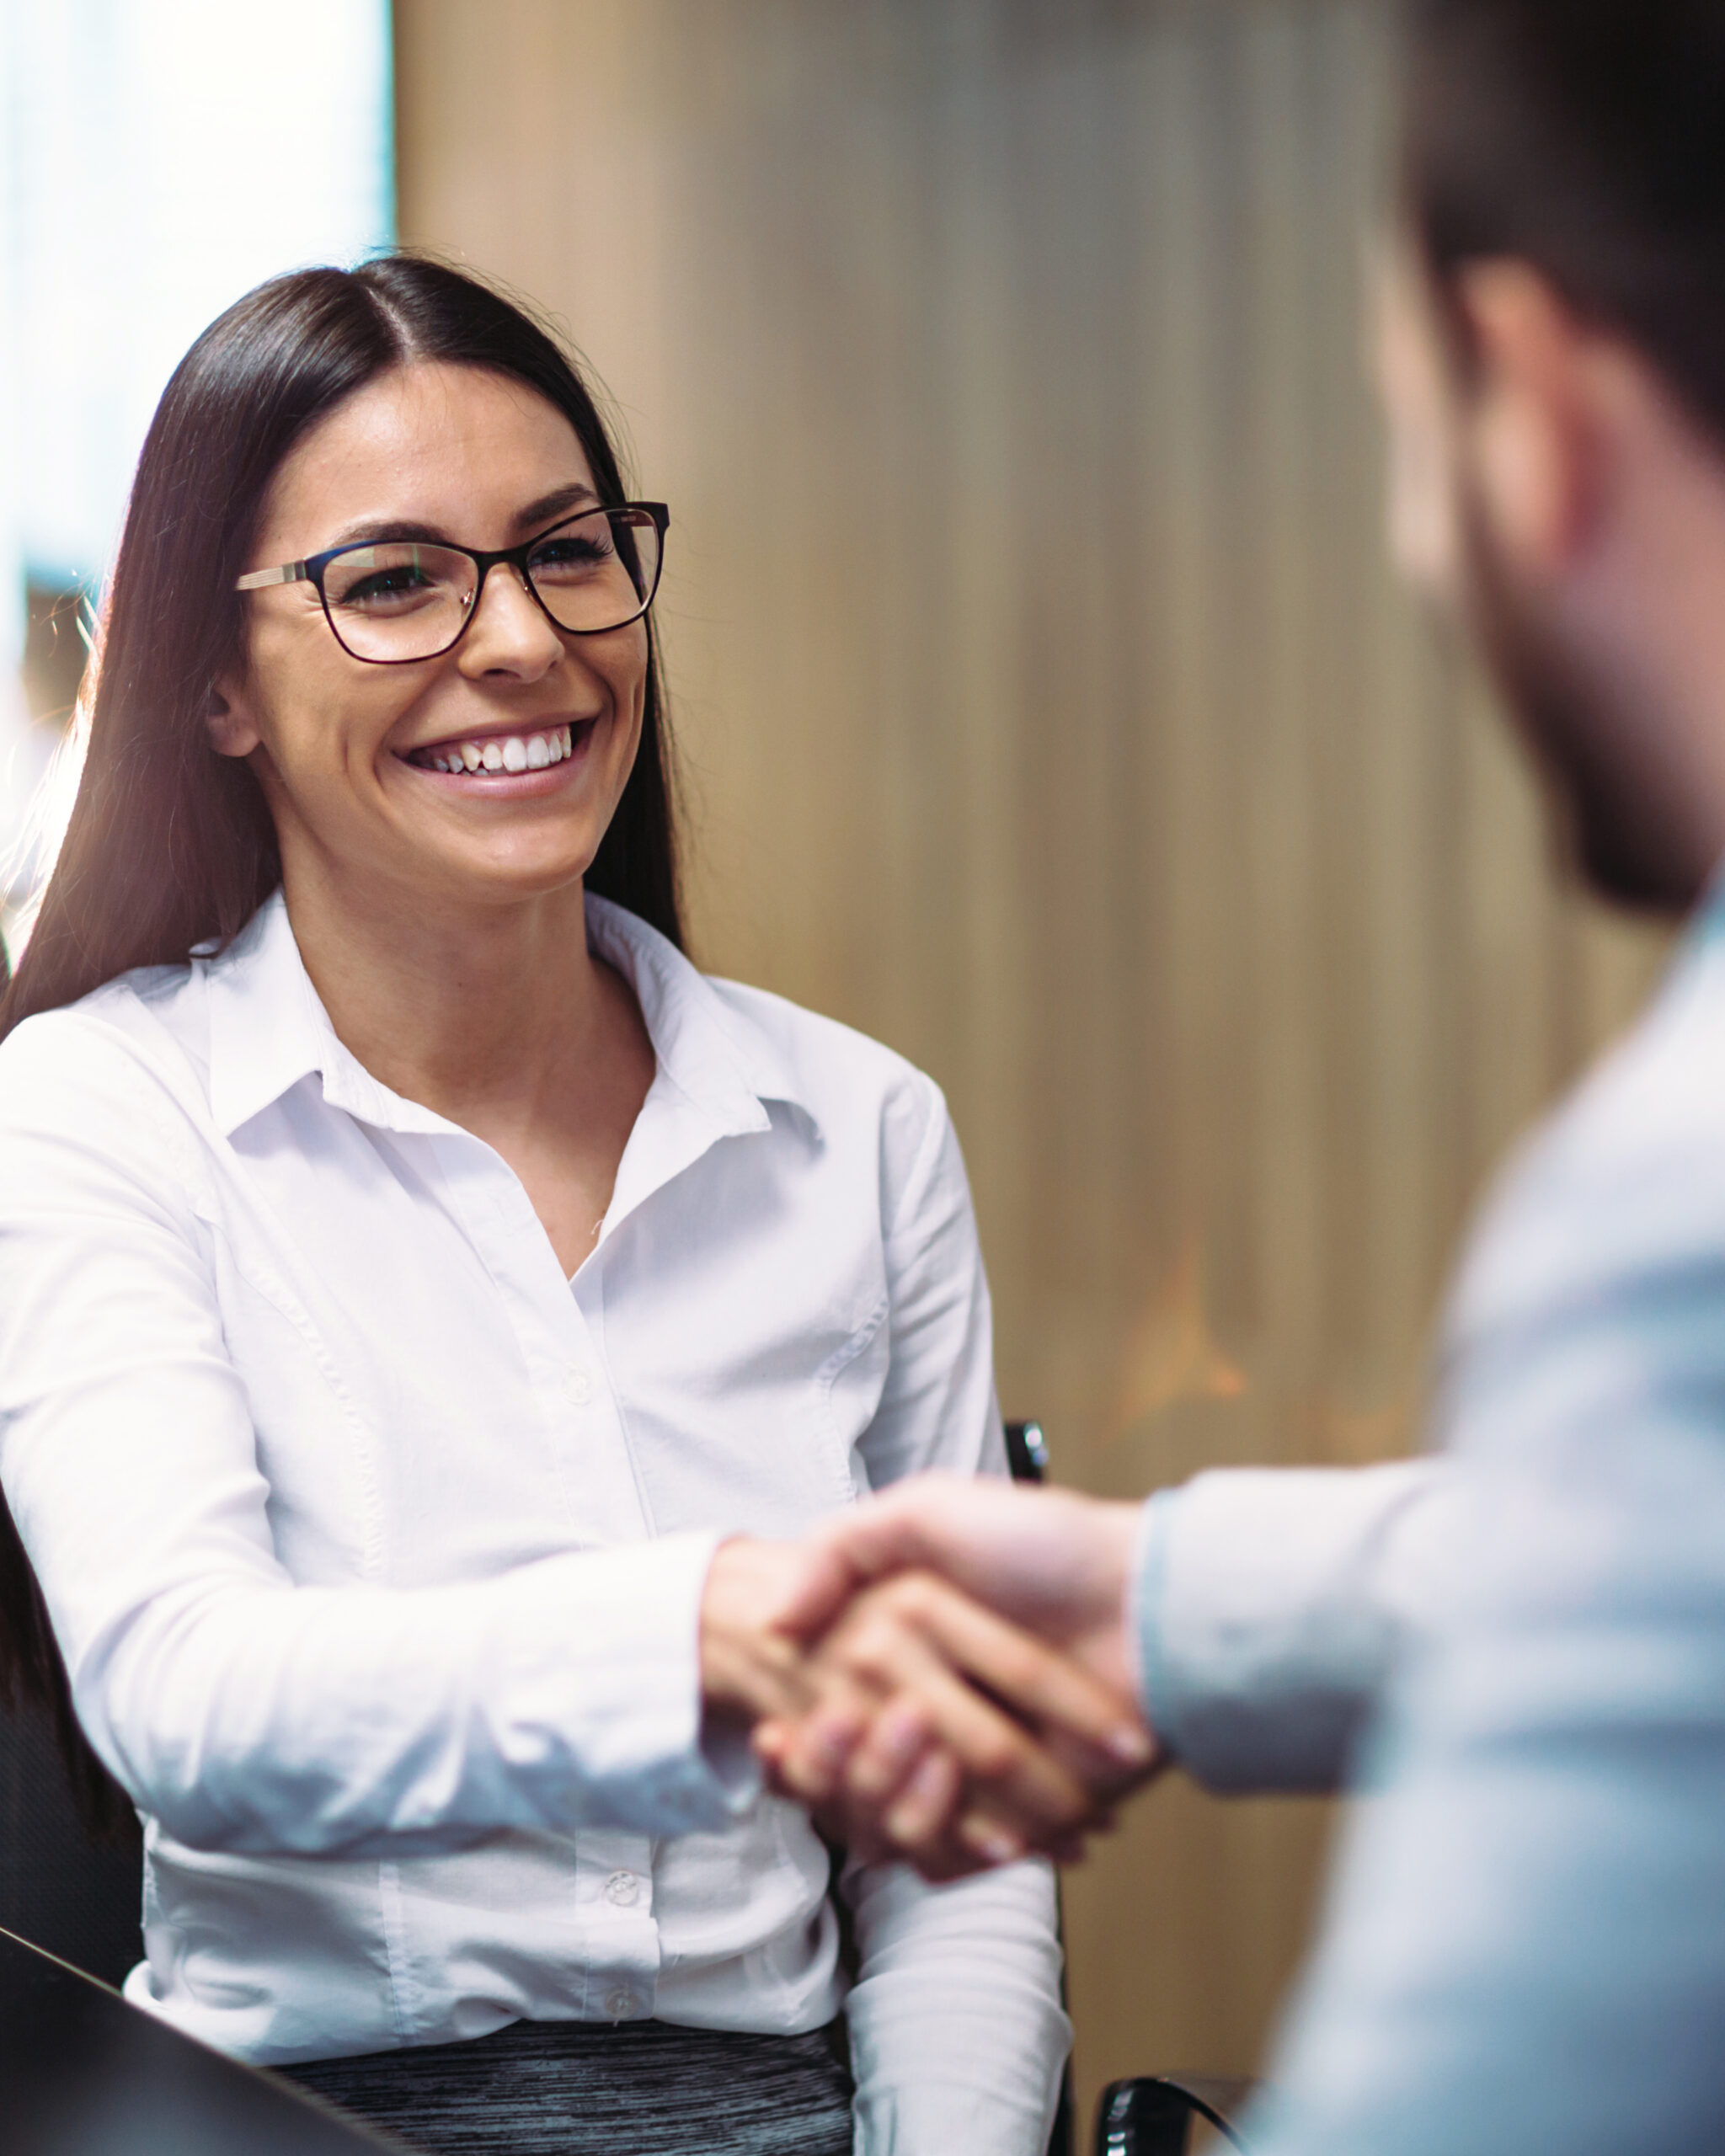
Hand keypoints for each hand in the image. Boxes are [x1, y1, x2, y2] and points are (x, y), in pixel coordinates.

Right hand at [758, 1476, 1159, 1856]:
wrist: (1150, 1599)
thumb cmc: (1048, 1544)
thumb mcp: (928, 1511)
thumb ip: (845, 1545)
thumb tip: (776, 1616)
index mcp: (915, 1649)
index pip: (843, 1714)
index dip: (815, 1736)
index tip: (784, 1733)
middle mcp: (948, 1708)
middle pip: (873, 1773)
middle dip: (856, 1770)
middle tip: (841, 1749)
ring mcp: (993, 1764)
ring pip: (916, 1819)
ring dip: (905, 1810)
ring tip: (915, 1773)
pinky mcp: (1039, 1807)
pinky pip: (978, 1852)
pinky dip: (962, 1853)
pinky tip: (954, 1832)